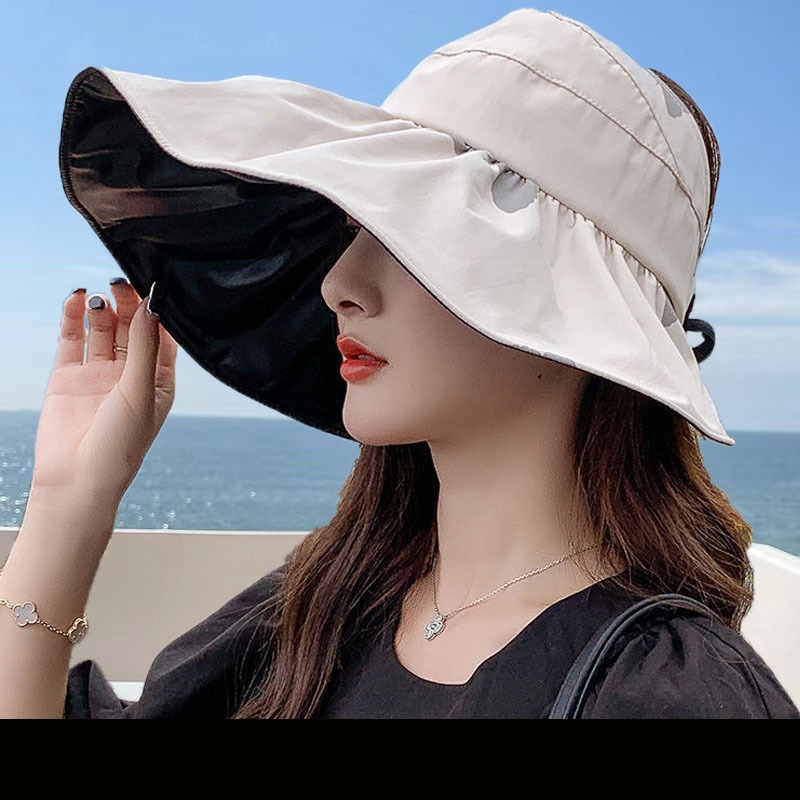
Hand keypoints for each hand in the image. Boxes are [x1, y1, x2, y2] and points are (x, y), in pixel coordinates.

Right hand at [30, 280, 177, 503]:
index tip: (153, 286)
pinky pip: (72, 339)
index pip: (162, 337)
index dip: (157, 312)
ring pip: (103, 329)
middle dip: (129, 305)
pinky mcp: (68, 376)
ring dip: (102, 308)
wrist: (77, 479)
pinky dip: (73, 317)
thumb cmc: (121, 444)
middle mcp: (130, 375)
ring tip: (100, 294)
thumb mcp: (141, 391)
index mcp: (158, 382)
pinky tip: (75, 298)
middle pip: (132, 328)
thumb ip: (146, 347)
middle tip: (121, 283)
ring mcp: (99, 374)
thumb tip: (151, 305)